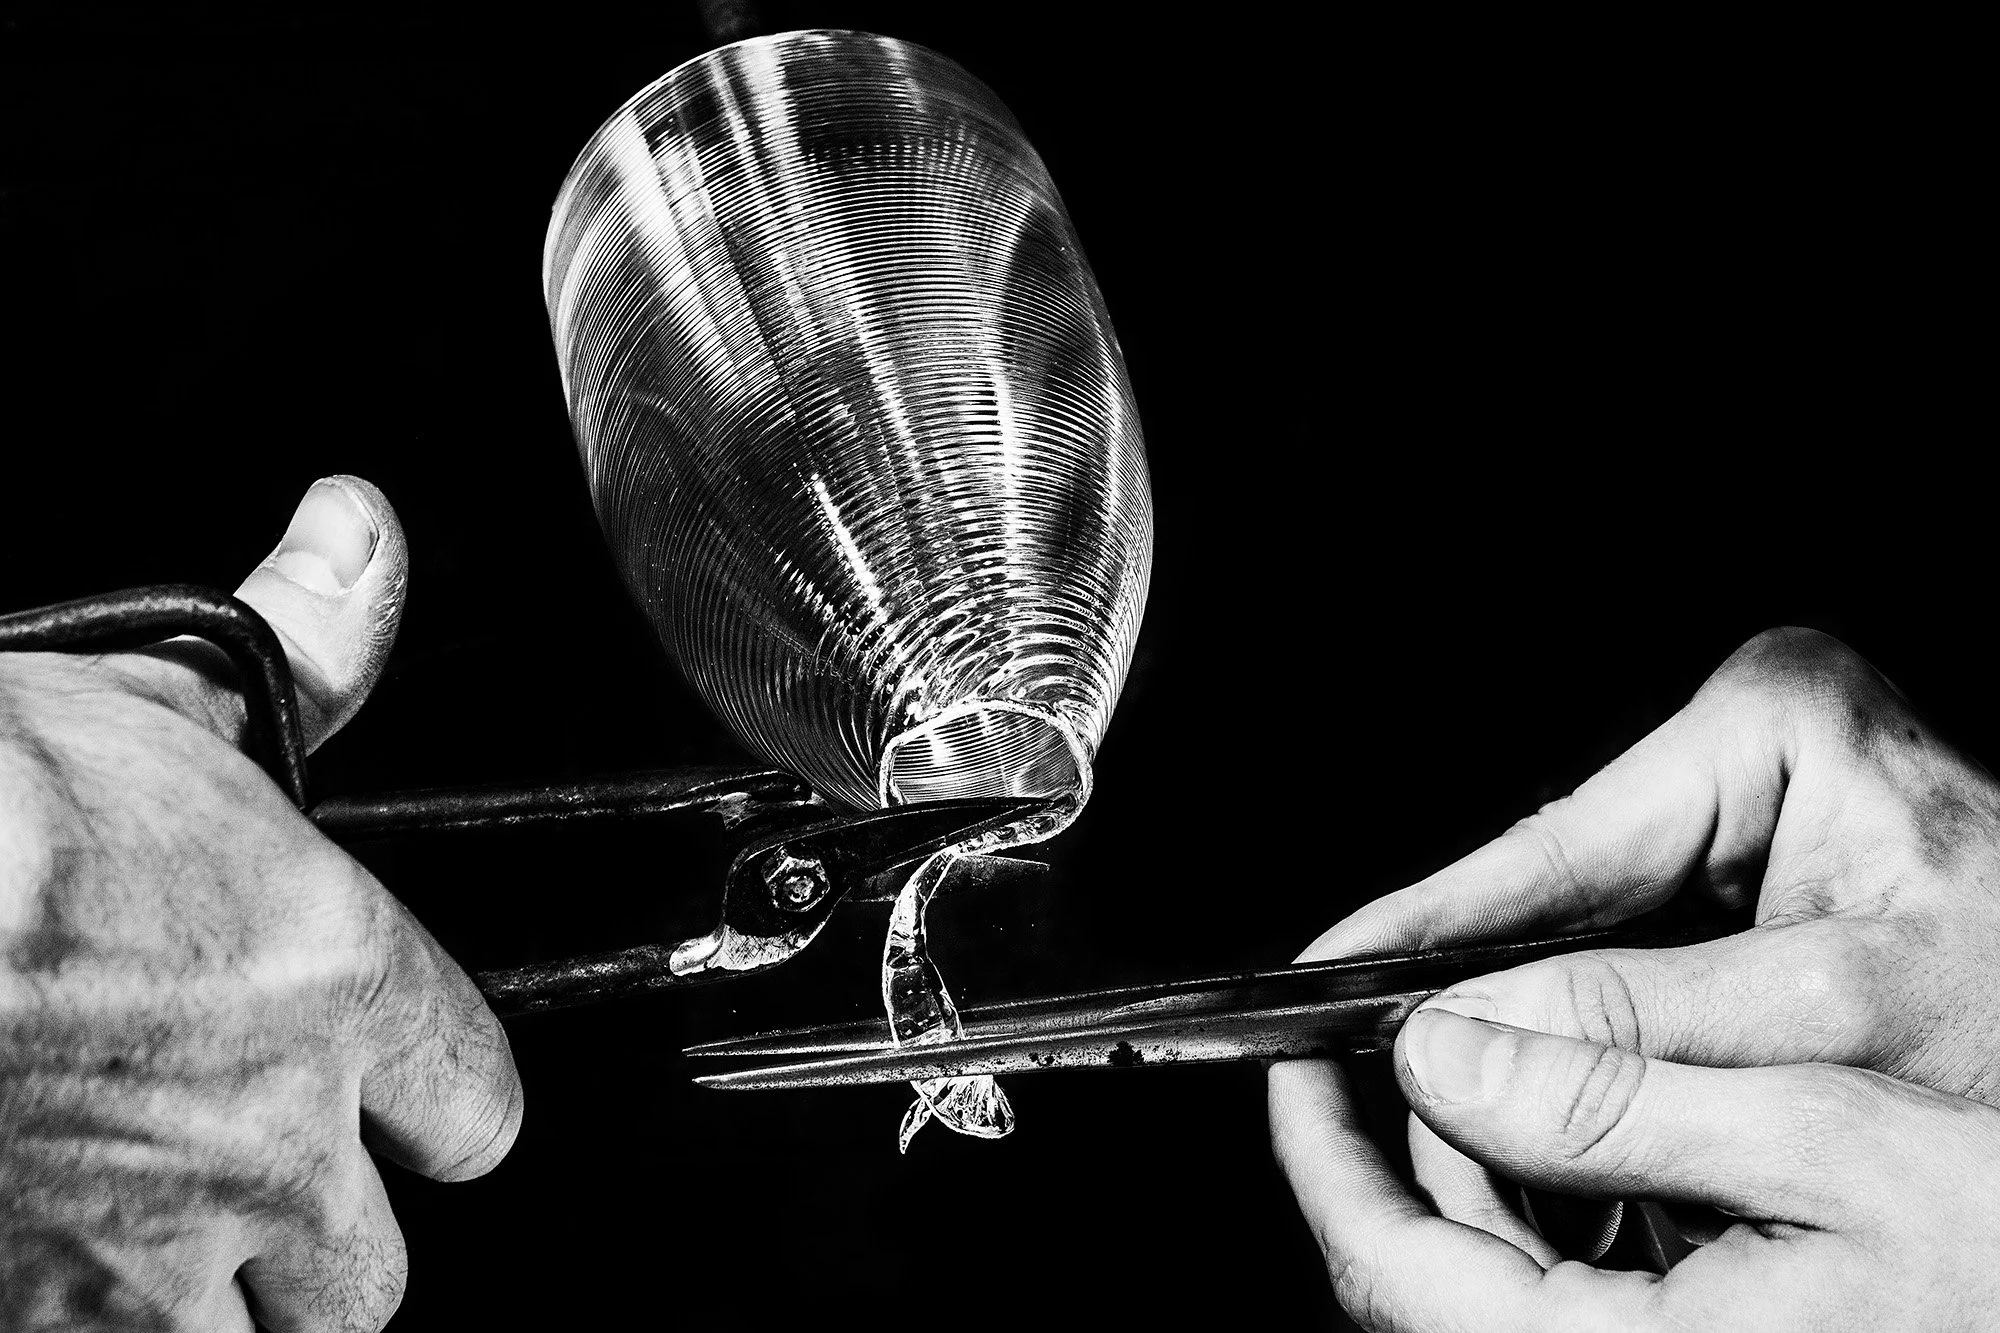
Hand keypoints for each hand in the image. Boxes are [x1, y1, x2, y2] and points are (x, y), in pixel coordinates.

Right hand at [0, 479, 521, 1331]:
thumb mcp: (160, 692)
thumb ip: (299, 643)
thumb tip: (359, 534)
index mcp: (334, 990)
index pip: (475, 1108)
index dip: (440, 1109)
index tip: (406, 1102)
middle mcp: (263, 1144)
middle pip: (369, 1282)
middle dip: (328, 1248)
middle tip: (263, 1196)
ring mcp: (135, 1257)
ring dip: (211, 1317)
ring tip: (154, 1256)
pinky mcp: (20, 1324)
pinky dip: (78, 1331)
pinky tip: (46, 1269)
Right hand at [1268, 627, 1999, 1325]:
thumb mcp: (1835, 1017)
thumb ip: (1635, 1024)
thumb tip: (1460, 1038)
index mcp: (1782, 722)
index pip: (1557, 839)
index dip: (1431, 925)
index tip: (1334, 973)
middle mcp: (1761, 755)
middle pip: (1559, 892)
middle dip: (1479, 997)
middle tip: (1379, 1065)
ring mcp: (1758, 818)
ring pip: (1584, 944)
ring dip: (1532, 1037)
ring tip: (1447, 1097)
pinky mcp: (1759, 885)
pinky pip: (1635, 976)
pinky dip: (1599, 1052)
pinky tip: (1548, 1100)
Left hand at [1270, 1012, 1999, 1329]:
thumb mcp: (1829, 1138)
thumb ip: (1617, 1100)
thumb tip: (1444, 1054)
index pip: (1392, 1274)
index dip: (1322, 1158)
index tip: (1298, 1063)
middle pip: (1428, 1273)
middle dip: (1408, 1143)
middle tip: (1425, 1027)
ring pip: (1491, 1277)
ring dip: (1486, 1166)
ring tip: (1520, 1058)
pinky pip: (1571, 1290)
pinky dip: (1562, 1202)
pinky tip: (1609, 1131)